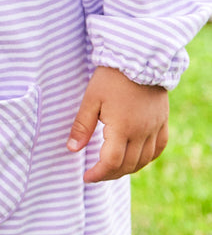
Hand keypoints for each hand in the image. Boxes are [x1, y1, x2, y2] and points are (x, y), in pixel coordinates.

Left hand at [67, 66, 168, 183]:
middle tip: (96, 174)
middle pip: (128, 165)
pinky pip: (159, 148)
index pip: (111, 162)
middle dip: (110, 174)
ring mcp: (155, 127)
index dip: (98, 174)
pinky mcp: (162, 121)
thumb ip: (82, 126)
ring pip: (144, 160)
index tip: (86, 177)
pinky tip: (137, 158)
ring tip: (112, 168)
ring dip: (128, 168)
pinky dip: (147, 158)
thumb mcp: (91, 99)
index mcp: (122, 128)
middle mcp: (142, 132)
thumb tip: (72, 149)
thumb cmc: (111, 77)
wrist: (139, 57)